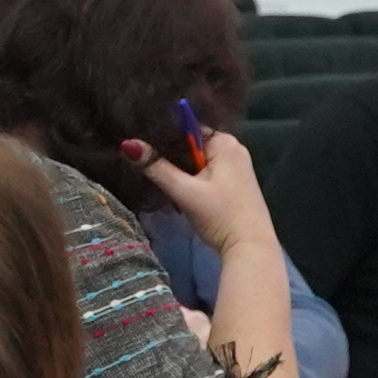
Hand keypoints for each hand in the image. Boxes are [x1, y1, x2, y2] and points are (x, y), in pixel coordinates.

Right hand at [119, 123, 272, 253]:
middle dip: (171, 156)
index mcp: (225, 142)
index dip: (163, 137)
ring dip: (180, 170)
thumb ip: (156, 167)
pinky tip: (179, 190)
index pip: (187, 128)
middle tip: (145, 165)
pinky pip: (206, 172)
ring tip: (158, 177)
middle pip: (192, 144)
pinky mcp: (235, 183)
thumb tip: (127, 144)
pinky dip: (192, 179)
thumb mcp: (184, 191)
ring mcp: (236, 166)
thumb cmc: (220, 215)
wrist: (250, 248)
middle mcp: (234, 149)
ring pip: (198, 160)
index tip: (141, 146)